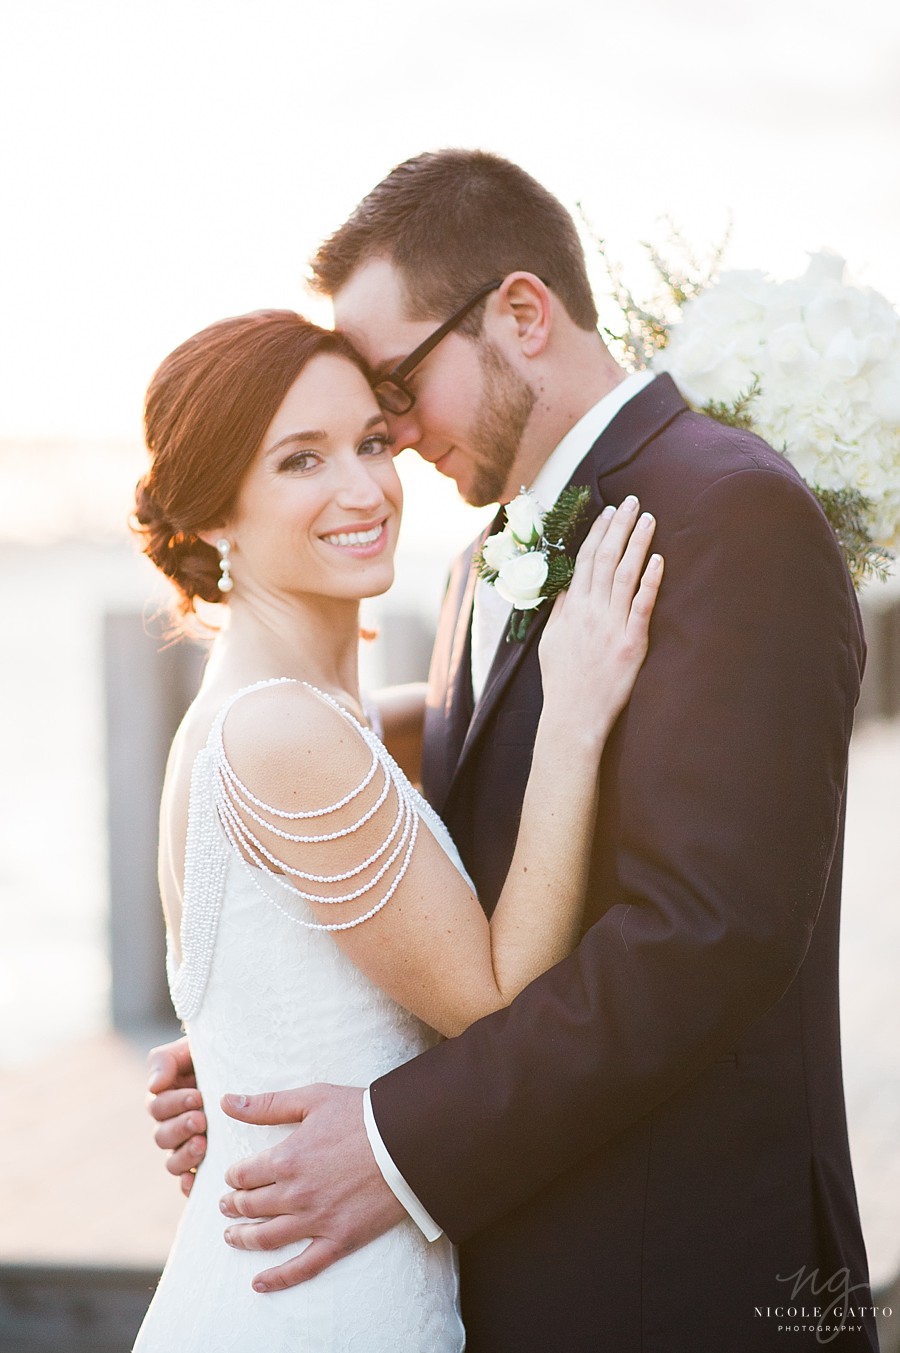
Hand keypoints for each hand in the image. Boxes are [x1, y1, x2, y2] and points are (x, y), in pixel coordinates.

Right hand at [147, 1036, 207, 1196]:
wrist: (242, 1067)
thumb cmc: (213, 1056)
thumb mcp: (188, 1050)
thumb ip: (165, 1061)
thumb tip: (154, 1086)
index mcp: (165, 1099)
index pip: (158, 1108)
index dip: (175, 1104)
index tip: (198, 1096)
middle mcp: (173, 1126)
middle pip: (162, 1136)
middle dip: (181, 1128)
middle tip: (201, 1120)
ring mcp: (187, 1146)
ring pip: (173, 1161)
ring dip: (184, 1155)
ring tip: (202, 1145)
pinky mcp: (203, 1164)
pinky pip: (188, 1182)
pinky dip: (188, 1184)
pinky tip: (196, 1181)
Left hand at [219, 1084, 405, 1291]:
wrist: (409, 1141)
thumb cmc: (363, 1115)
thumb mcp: (313, 1098)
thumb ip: (267, 1104)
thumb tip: (226, 1102)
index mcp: (286, 1159)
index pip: (243, 1175)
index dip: (233, 1177)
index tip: (233, 1177)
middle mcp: (295, 1194)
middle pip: (250, 1206)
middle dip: (233, 1205)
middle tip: (226, 1206)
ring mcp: (316, 1221)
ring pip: (266, 1238)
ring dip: (243, 1238)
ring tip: (232, 1236)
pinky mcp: (339, 1240)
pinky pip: (302, 1267)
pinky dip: (277, 1279)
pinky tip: (258, 1283)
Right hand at [539, 495, 662, 744]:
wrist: (572, 716)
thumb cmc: (562, 682)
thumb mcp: (550, 642)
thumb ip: (560, 611)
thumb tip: (568, 586)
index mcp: (570, 609)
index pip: (584, 560)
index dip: (597, 533)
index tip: (608, 512)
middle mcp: (590, 612)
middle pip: (605, 559)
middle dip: (619, 527)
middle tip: (633, 502)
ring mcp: (611, 626)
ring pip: (625, 574)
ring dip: (638, 544)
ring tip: (649, 519)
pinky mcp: (631, 643)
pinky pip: (642, 605)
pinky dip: (650, 581)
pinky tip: (660, 560)